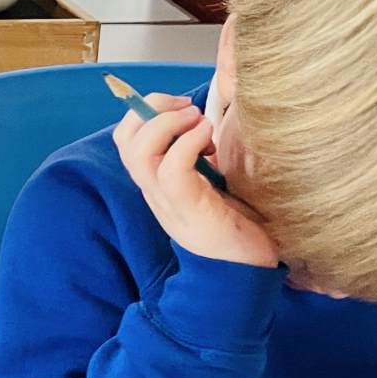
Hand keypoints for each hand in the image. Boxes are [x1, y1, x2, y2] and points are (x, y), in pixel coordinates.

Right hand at [114, 93, 277, 267]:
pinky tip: (210, 139)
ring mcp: (167, 202)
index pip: (127, 138)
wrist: (250, 271)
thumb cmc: (240, 223)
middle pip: (126, 140)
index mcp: (157, 182)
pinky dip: (188, 143)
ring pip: (140, 152)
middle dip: (151, 109)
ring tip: (199, 121)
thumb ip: (203, 153)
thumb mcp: (214, 180)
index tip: (182, 105)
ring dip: (168, 124)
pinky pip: (171, 169)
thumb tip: (207, 114)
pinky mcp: (188, 210)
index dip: (145, 110)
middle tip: (188, 108)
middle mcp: (154, 191)